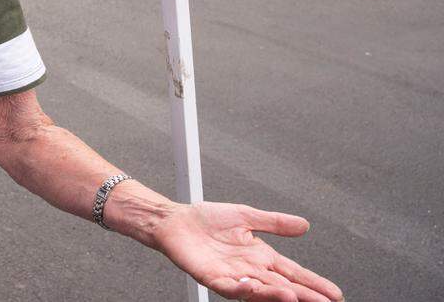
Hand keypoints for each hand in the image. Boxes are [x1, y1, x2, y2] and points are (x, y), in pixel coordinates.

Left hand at [152, 202, 341, 300]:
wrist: (175, 221)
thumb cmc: (207, 219)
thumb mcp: (246, 216)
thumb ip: (274, 222)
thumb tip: (305, 225)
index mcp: (261, 256)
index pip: (293, 273)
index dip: (314, 283)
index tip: (335, 294)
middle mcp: (250, 269)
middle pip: (282, 286)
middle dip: (304, 295)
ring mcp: (232, 275)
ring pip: (259, 290)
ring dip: (276, 295)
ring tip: (294, 297)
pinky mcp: (211, 277)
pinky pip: (228, 287)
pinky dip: (241, 289)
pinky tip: (252, 286)